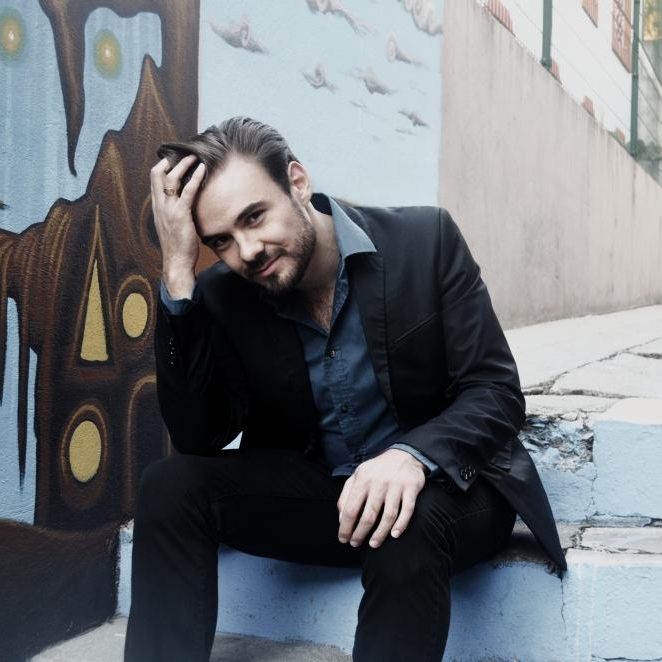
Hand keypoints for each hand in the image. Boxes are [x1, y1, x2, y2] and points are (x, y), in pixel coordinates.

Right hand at [150, 155, 205, 298]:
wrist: (176, 262)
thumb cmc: (178, 245)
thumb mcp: (172, 224)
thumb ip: (174, 211)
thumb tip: (184, 202)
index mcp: (157, 207)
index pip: (154, 179)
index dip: (162, 166)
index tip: (173, 159)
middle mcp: (159, 206)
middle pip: (157, 174)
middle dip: (170, 161)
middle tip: (184, 154)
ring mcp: (168, 210)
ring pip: (171, 179)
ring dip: (183, 165)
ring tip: (194, 158)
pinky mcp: (180, 215)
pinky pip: (187, 191)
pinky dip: (195, 178)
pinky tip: (202, 170)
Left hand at [337, 449, 425, 548]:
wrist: (403, 455)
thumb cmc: (377, 470)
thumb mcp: (358, 475)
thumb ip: (346, 494)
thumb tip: (341, 518)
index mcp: (363, 480)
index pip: (351, 509)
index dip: (345, 527)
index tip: (344, 539)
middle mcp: (379, 483)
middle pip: (368, 516)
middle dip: (360, 534)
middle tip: (356, 544)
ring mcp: (396, 486)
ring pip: (388, 516)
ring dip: (380, 533)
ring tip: (374, 544)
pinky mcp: (411, 488)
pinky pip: (407, 510)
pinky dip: (401, 524)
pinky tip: (394, 534)